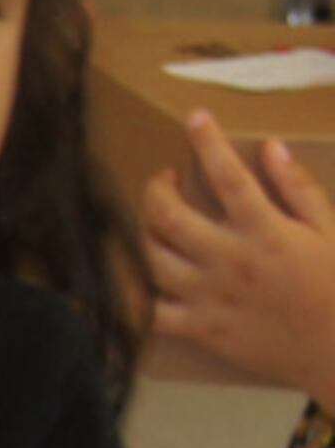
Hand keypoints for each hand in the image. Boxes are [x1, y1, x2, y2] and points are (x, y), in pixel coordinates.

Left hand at [145, 113, 334, 402]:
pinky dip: (134, 296)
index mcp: (265, 231)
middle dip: (156, 189)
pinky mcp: (201, 328)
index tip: (195, 119)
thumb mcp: (331, 230)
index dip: (207, 142)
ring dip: (143, 233)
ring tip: (153, 222)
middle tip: (163, 180)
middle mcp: (230, 260)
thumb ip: (299, 189)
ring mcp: (210, 296)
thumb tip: (271, 148)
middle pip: (169, 216)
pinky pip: (153, 313)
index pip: (228, 176)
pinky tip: (132, 278)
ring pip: (154, 258)